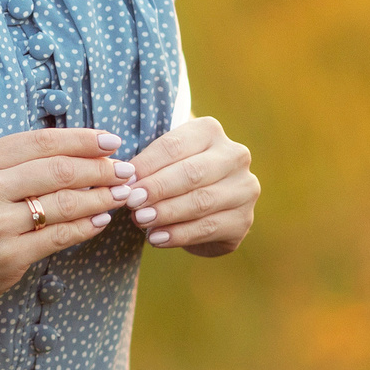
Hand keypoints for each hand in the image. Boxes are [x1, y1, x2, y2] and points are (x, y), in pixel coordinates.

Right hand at [0, 127, 131, 318]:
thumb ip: (14, 166)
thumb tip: (74, 154)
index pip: (41, 141)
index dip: (82, 139)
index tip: (112, 141)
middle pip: (58, 169)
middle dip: (101, 168)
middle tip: (126, 170)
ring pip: (64, 203)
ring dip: (101, 197)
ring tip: (121, 194)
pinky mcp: (8, 255)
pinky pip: (59, 236)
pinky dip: (86, 226)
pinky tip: (101, 220)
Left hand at [125, 117, 257, 256]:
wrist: (203, 208)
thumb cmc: (172, 175)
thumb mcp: (161, 161)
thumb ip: (146, 165)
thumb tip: (125, 177)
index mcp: (210, 131)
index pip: (174, 146)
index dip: (147, 165)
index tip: (125, 181)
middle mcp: (234, 156)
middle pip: (191, 173)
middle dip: (158, 189)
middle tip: (131, 202)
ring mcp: (244, 189)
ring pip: (201, 202)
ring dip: (166, 213)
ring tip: (140, 220)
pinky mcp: (243, 220)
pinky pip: (208, 228)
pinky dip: (179, 235)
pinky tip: (156, 238)